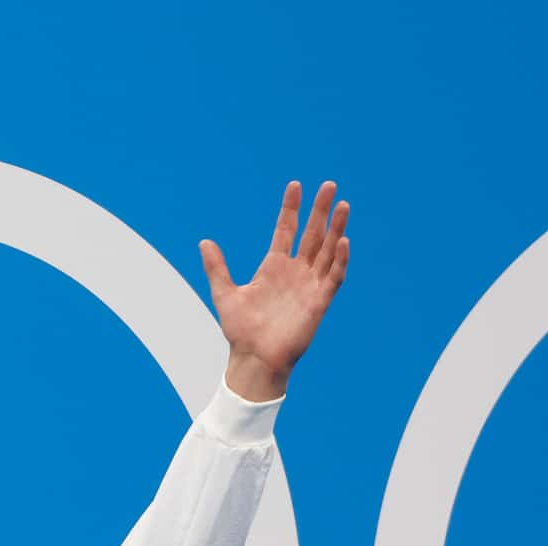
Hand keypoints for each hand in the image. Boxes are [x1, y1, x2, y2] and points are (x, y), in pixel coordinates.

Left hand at [203, 181, 348, 402]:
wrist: (254, 358)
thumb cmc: (240, 330)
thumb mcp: (224, 294)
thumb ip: (217, 268)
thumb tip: (204, 241)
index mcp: (273, 266)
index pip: (286, 230)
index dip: (291, 209)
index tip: (296, 186)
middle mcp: (295, 271)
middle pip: (312, 234)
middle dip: (320, 210)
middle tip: (329, 185)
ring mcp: (309, 284)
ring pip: (327, 250)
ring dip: (336, 228)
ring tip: (343, 205)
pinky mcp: (320, 300)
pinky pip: (334, 276)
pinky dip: (339, 259)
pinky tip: (343, 241)